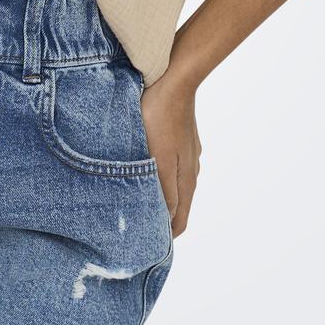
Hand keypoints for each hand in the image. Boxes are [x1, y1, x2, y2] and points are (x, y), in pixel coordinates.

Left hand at [140, 65, 201, 237]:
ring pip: (175, 185)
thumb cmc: (160, 119)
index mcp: (186, 181)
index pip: (179, 222)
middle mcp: (191, 170)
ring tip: (135, 198)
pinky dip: (160, 177)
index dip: (165, 237)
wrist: (174, 81)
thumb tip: (168, 221)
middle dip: (161, 219)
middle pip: (178, 206)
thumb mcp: (159, 160)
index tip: (144, 243)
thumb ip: (165, 191)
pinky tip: (144, 169)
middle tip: (133, 223)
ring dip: (160, 196)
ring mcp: (188, 153)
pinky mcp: (181, 138)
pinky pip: (172, 166)